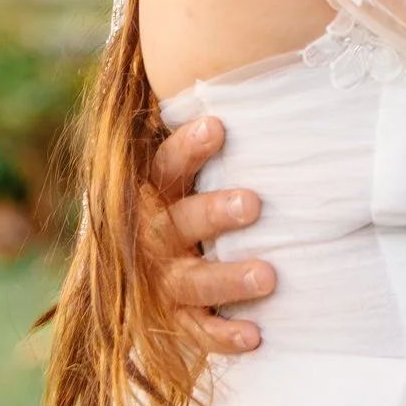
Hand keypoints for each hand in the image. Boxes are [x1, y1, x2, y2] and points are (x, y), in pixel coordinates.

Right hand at [142, 110, 272, 354]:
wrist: (136, 271)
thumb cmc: (183, 199)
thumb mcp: (181, 173)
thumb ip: (203, 142)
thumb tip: (255, 69)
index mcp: (151, 192)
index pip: (165, 165)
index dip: (188, 147)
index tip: (219, 126)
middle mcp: (151, 236)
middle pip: (177, 222)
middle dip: (214, 212)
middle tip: (252, 203)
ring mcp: (162, 280)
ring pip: (191, 280)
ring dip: (228, 278)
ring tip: (268, 275)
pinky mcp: (174, 319)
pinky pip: (197, 331)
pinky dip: (224, 336)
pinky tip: (255, 336)